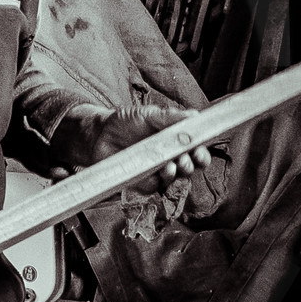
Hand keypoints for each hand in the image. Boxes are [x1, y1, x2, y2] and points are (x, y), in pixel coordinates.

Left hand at [50, 102, 213, 190]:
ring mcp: (155, 172)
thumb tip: (196, 116)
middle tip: (187, 159)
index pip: (195, 151)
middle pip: (189, 168)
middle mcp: (168, 158)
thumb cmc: (125, 121)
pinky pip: (155, 187)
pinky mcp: (141, 183)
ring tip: (172, 165)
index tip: (200, 152)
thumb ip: (171, 117)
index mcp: (175, 141)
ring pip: (174, 180)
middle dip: (192, 165)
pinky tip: (158, 173)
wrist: (99, 134)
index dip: (201, 154)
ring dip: (177, 174)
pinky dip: (158, 181)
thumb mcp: (149, 115)